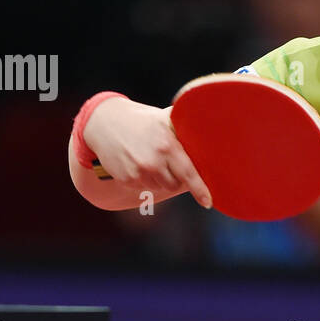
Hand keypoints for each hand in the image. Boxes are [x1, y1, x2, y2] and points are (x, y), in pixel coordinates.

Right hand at [84, 98, 213, 207]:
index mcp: (167, 146)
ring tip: (153, 160)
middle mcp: (153, 161)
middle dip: (177, 179)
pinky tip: (139, 163)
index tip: (208, 202)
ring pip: (160, 188)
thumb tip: (214, 132)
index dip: (200, 190)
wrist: (105, 123)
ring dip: (161, 179)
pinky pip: (144, 188)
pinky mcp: (126, 179)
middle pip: (175, 185)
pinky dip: (146, 180)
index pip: (188, 174)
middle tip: (171, 164)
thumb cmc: (143, 120)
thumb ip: (186, 128)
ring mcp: (138, 172)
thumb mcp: (164, 118)